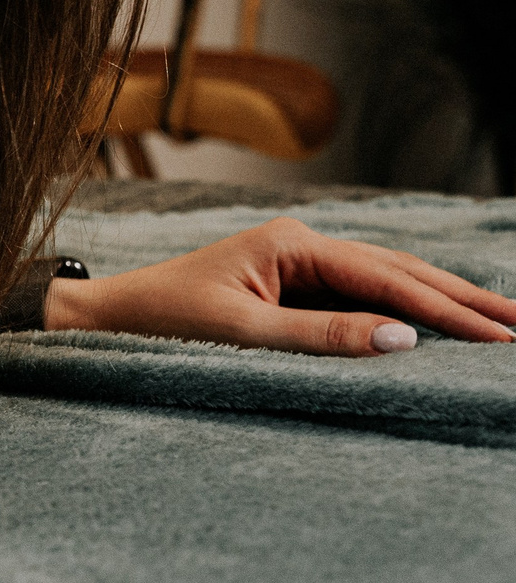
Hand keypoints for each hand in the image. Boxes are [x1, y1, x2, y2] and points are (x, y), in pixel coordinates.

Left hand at [45, 217, 515, 355]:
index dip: (448, 310)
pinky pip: (363, 295)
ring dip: (443, 302)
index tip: (502, 336)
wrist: (106, 319)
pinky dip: (407, 308)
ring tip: (501, 321)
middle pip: (400, 270)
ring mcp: (298, 262)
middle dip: (464, 299)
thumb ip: (321, 336)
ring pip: (387, 280)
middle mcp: (301, 244)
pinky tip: (440, 321)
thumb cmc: (161, 323)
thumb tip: (403, 338)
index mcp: (291, 244)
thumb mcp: (241, 334)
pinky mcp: (292, 284)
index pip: (388, 278)